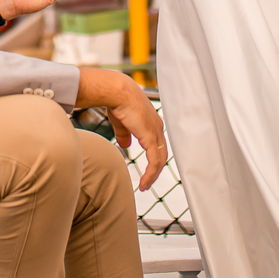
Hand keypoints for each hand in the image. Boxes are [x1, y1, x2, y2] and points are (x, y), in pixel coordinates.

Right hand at [74, 69, 167, 190]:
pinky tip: (143, 183)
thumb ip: (125, 134)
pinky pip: (154, 162)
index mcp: (152, 122)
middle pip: (162, 155)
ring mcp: (155, 133)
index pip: (158, 145)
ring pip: (160, 161)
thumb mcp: (121, 122)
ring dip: (152, 176)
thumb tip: (126, 145)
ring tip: (144, 186)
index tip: (147, 171)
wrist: (117, 91)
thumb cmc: (117, 101)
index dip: (154, 158)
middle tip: (147, 183)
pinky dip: (150, 174)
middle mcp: (157, 127)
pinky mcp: (150, 138)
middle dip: (155, 170)